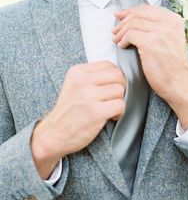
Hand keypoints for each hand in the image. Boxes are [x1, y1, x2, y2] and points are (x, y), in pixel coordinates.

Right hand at [31, 61, 125, 178]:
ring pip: (120, 90)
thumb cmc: (68, 112)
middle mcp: (83, 80)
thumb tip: (118, 74)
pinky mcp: (96, 112)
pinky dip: (119, 112)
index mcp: (78, 71)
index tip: (111, 87)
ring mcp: (89, 96)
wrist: (54, 134)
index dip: (115, 77)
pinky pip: (120, 105)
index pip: (109, 65)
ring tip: (110, 108)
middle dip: (121, 88)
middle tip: (113, 98)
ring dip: (119, 101)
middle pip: (117, 75)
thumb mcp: (73, 85)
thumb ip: (91, 77)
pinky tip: (111, 117)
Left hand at [112, 5, 187, 129]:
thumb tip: (137, 21)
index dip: (131, 11)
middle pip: (138, 14)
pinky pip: (130, 35)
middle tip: (115, 29)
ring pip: (132, 23)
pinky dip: (122, 40)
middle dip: (123, 20)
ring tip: (116, 39)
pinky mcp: (150, 43)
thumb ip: (160, 29)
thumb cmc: (172, 66)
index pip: (147, 9)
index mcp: (174, 20)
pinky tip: (121, 46)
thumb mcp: (171, 41)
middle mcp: (169, 23)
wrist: (179, 83)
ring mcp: (160, 32)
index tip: (121, 16)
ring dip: (120, 31)